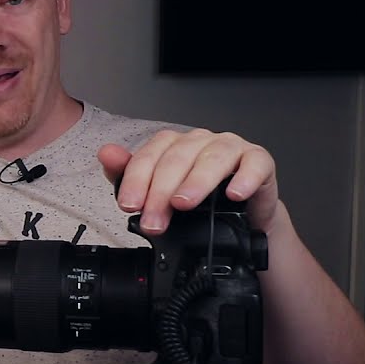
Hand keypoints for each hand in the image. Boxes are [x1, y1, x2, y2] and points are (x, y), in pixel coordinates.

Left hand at [97, 129, 281, 234]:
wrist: (241, 215)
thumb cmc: (197, 201)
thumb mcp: (157, 193)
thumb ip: (128, 175)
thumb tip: (105, 153)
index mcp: (172, 144)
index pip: (148, 156)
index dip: (136, 181)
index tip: (129, 206)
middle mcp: (199, 141)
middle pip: (176, 160)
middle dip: (161, 193)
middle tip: (153, 221)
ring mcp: (230, 147)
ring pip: (212, 158)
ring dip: (196, 182)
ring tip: (184, 203)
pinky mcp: (259, 160)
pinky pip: (254, 163)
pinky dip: (244, 179)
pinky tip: (234, 195)